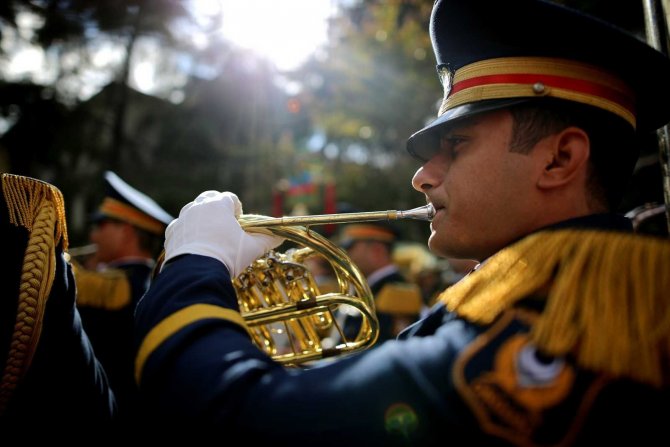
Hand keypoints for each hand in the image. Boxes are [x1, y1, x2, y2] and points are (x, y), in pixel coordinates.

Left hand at [163, 191, 283, 276]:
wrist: (195, 273)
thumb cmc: (227, 256)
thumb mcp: (252, 248)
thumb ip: (268, 239)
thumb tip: (282, 237)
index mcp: (218, 205)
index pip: (230, 198)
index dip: (237, 210)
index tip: (239, 224)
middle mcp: (198, 206)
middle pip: (209, 198)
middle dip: (217, 208)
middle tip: (225, 227)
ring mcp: (182, 218)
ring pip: (193, 211)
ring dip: (202, 219)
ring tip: (210, 237)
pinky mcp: (171, 233)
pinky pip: (180, 227)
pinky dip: (187, 232)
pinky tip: (195, 247)